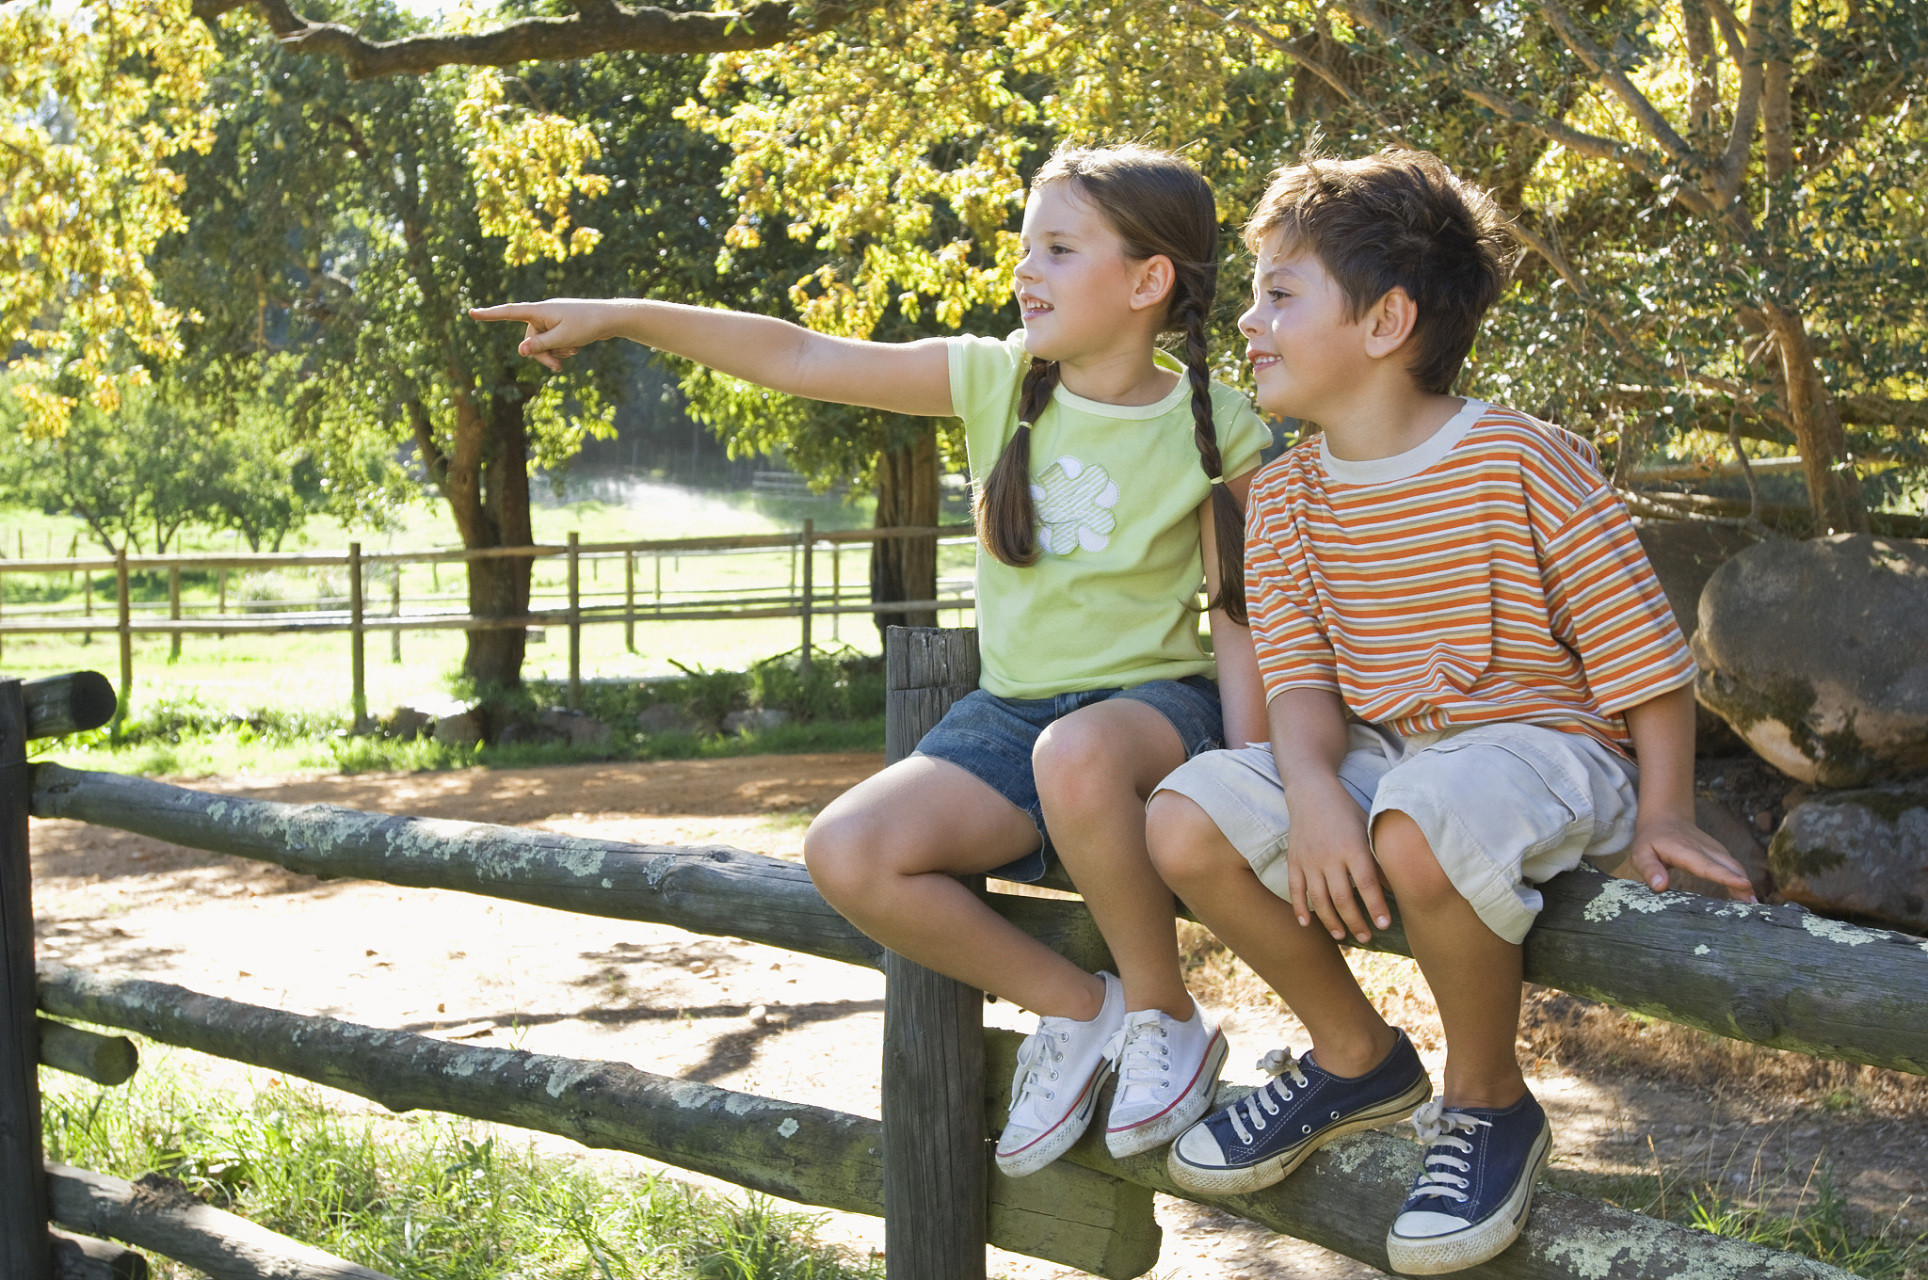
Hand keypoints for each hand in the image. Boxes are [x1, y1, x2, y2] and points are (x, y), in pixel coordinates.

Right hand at [468, 299, 607, 370]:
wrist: (611, 318)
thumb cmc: (588, 325)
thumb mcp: (562, 338)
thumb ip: (540, 345)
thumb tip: (520, 351)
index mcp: (540, 311)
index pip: (509, 312)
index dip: (490, 314)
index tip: (472, 313)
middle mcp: (543, 313)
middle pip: (529, 339)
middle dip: (542, 354)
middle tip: (558, 366)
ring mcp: (552, 320)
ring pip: (542, 343)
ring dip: (554, 352)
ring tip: (572, 352)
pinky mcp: (560, 326)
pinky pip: (553, 342)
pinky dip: (561, 348)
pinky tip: (575, 349)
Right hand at [1284, 779, 1388, 942]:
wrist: (1311, 791)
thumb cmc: (1346, 810)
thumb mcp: (1368, 828)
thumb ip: (1378, 857)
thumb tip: (1393, 886)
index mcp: (1352, 847)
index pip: (1366, 885)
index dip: (1376, 907)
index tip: (1385, 925)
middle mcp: (1329, 856)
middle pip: (1342, 898)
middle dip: (1356, 922)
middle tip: (1368, 937)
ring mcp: (1309, 860)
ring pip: (1319, 899)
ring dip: (1331, 921)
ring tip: (1342, 935)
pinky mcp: (1294, 860)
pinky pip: (1295, 890)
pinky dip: (1299, 909)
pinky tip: (1307, 924)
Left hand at [1627, 811, 1756, 901]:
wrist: (1665, 819)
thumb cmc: (1651, 840)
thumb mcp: (1640, 854)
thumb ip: (1649, 869)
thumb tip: (1660, 886)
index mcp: (1686, 851)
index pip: (1708, 866)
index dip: (1726, 877)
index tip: (1744, 885)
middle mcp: (1705, 849)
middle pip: (1729, 867)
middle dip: (1743, 885)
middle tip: (1754, 907)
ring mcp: (1715, 850)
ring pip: (1735, 867)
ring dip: (1745, 885)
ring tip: (1753, 907)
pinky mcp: (1719, 854)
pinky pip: (1734, 868)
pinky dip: (1741, 881)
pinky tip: (1745, 898)